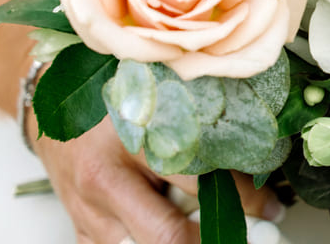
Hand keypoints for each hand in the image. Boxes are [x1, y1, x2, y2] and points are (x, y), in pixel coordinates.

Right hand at [30, 113, 281, 243]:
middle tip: (251, 237)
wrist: (56, 109)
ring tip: (220, 237)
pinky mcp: (81, 229)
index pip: (200, 179)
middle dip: (216, 240)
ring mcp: (88, 212)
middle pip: (168, 234)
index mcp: (132, 137)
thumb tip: (257, 156)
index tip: (273, 208)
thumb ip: (200, 125)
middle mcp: (105, 180)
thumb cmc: (115, 101)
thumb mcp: (160, 101)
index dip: (245, 200)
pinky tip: (185, 239)